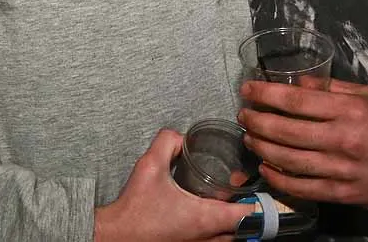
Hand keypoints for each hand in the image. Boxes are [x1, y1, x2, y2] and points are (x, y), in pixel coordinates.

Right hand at [94, 129, 257, 241]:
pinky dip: (215, 232)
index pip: (244, 214)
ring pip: (226, 239)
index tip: (250, 187)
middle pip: (240, 229)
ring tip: (219, 203)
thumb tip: (180, 136)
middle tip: (234, 191)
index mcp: (203, 218)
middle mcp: (205, 238)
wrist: (115, 236)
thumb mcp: (150, 165)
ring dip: (228, 223)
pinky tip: (202, 215)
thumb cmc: (134, 210)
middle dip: (241, 209)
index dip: (253, 199)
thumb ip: (168, 142)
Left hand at [237, 78, 367, 210]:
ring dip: (263, 147)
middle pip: (287, 130)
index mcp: (349, 111)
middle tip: (243, 114)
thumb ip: (332, 90)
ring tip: (249, 137)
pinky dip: (279, 178)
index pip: (297, 101)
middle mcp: (343, 139)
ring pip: (289, 160)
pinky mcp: (341, 194)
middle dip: (258, 121)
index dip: (267, 95)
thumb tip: (299, 84)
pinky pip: (302, 188)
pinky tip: (267, 167)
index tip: (248, 90)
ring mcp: (341, 170)